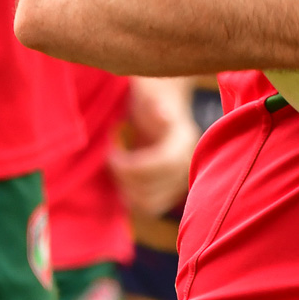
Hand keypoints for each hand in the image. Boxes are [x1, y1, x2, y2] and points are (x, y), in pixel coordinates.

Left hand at [109, 77, 197, 216]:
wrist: (161, 101)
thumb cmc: (151, 94)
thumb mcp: (151, 93)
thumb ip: (156, 103)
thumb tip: (163, 113)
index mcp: (184, 140)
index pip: (163, 164)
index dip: (132, 165)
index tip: (111, 153)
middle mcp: (187, 162)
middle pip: (155, 186)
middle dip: (125, 176)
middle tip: (111, 157)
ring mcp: (180, 178)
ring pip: (151, 202)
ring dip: (128, 189)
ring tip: (118, 169)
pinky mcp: (171, 190)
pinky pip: (152, 207)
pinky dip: (134, 198)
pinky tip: (124, 180)